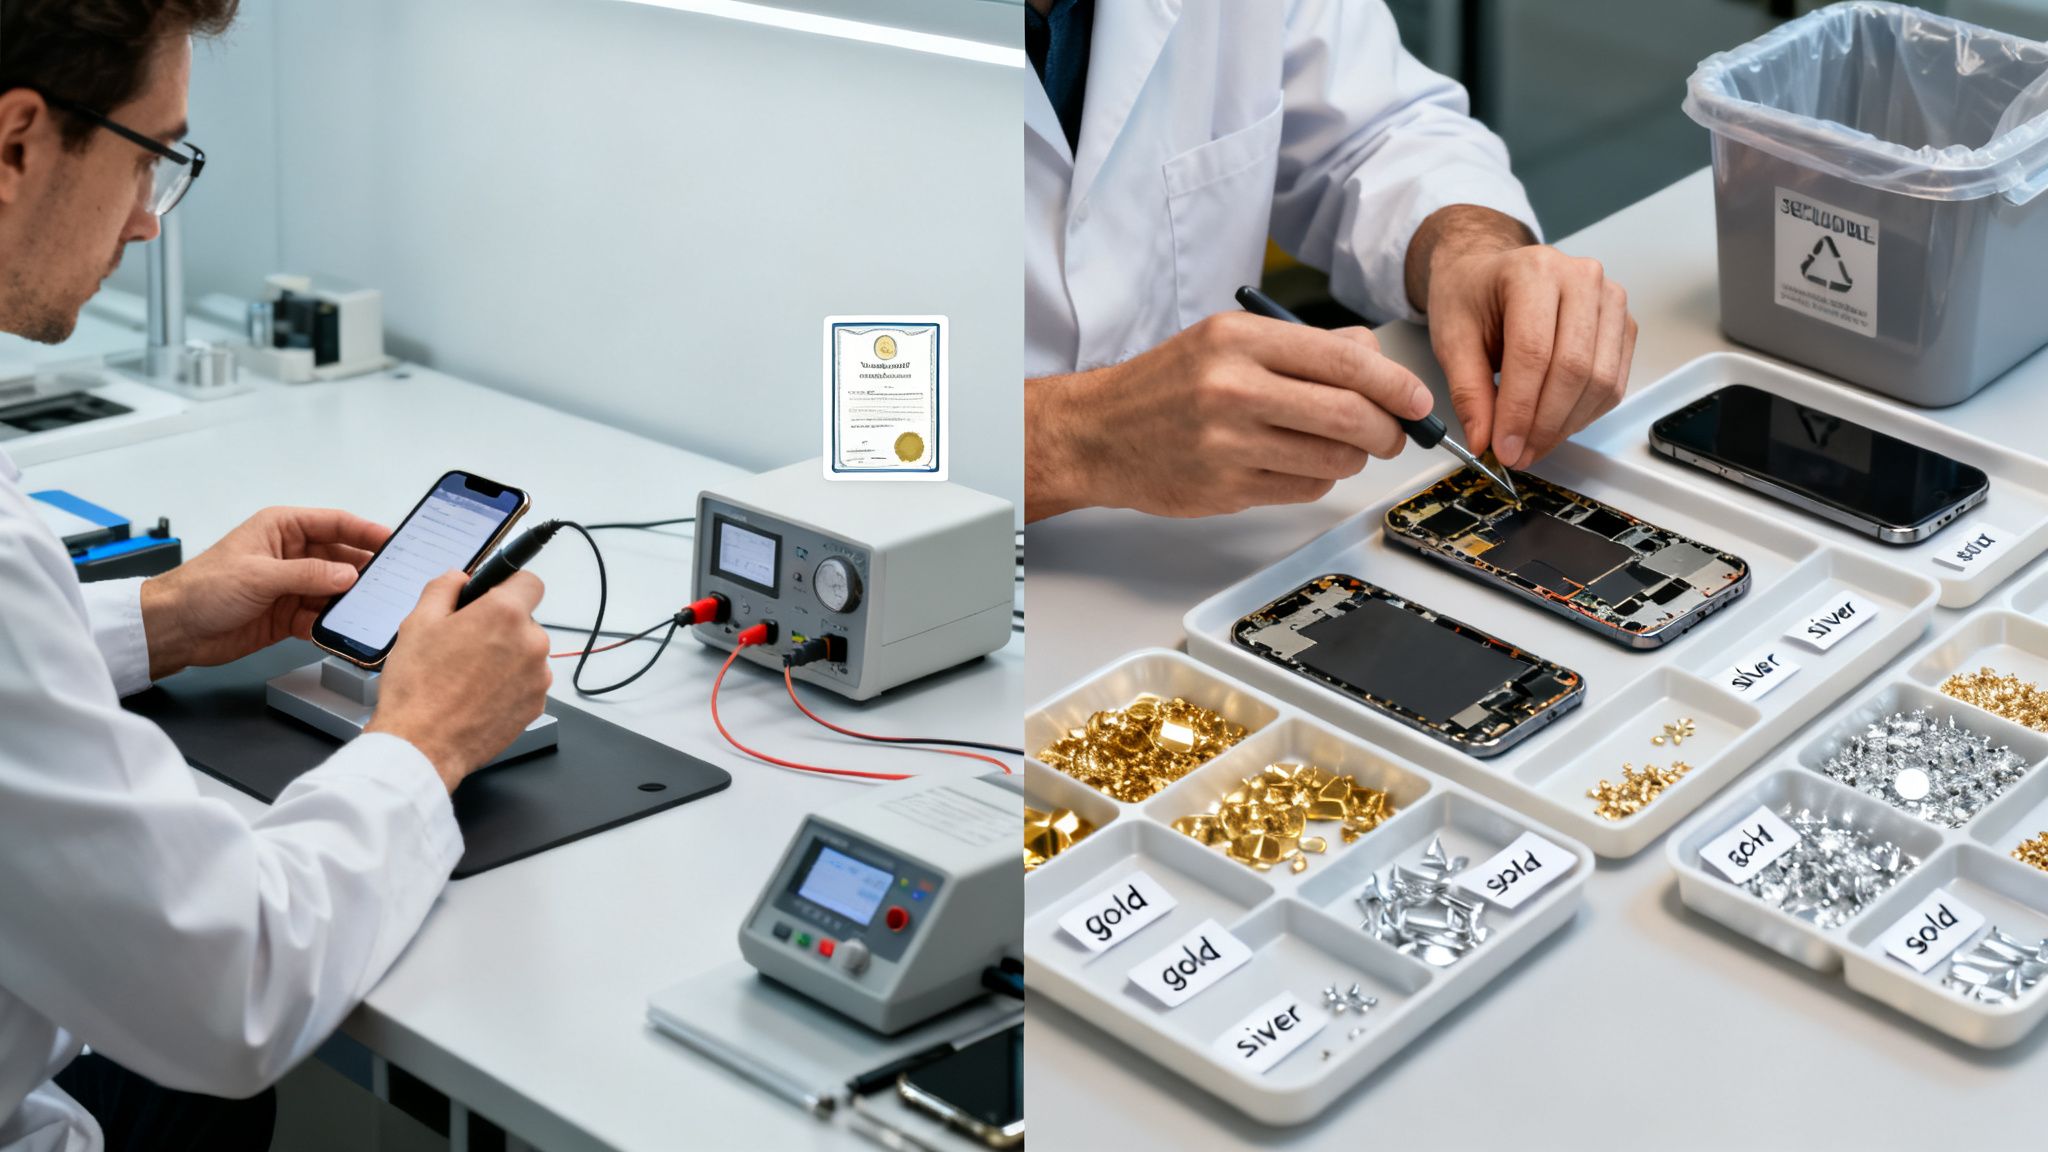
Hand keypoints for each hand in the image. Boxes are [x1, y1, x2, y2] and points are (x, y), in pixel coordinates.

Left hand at [139, 507, 389, 679]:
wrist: (174, 629)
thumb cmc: (202, 588)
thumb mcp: (259, 575)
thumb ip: (308, 575)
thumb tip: (349, 574)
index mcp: (282, 529)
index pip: (334, 523)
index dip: (365, 531)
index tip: (393, 542)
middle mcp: (291, 555)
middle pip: (341, 559)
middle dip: (363, 572)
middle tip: (390, 582)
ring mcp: (291, 586)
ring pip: (334, 591)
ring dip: (349, 602)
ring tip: (371, 611)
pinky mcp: (288, 616)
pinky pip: (320, 618)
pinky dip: (330, 626)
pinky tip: (340, 632)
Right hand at [365, 570, 551, 791]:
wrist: (422, 746)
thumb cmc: (418, 689)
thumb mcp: (418, 622)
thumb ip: (444, 588)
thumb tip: (459, 578)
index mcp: (504, 614)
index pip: (529, 582)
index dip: (509, 585)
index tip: (494, 595)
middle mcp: (531, 643)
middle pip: (524, 621)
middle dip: (499, 627)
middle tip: (464, 643)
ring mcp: (538, 677)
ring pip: (526, 654)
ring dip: (505, 658)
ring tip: (466, 676)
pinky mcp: (536, 705)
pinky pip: (526, 683)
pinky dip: (507, 685)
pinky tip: (476, 696)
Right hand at [1025, 311, 1432, 519]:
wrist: (1098, 433)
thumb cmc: (1167, 386)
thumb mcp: (1228, 341)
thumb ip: (1303, 347)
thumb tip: (1376, 360)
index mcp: (1239, 340)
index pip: (1344, 361)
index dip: (1395, 384)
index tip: (1417, 400)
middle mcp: (1233, 388)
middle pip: (1349, 415)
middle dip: (1387, 430)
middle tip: (1393, 434)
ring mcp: (1228, 444)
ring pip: (1333, 459)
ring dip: (1351, 458)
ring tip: (1334, 447)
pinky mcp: (1225, 489)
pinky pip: (1303, 490)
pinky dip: (1314, 480)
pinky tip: (1292, 465)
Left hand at [1408, 205, 1636, 469]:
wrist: (1490, 270)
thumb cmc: (1472, 295)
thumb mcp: (1452, 338)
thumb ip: (1468, 391)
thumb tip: (1484, 440)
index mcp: (1533, 272)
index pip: (1534, 352)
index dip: (1519, 409)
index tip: (1502, 447)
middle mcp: (1581, 279)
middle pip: (1574, 369)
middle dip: (1543, 424)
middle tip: (1517, 454)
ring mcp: (1610, 300)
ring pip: (1600, 381)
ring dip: (1565, 425)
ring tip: (1531, 445)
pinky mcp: (1623, 325)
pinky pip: (1613, 383)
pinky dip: (1584, 415)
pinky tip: (1554, 425)